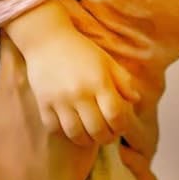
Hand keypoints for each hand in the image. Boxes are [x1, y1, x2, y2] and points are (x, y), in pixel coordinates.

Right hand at [0, 36, 97, 179]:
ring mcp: (67, 96)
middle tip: (43, 26)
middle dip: (43, 40)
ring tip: (67, 48)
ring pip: (71, 66)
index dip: (13, 30)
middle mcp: (42, 84)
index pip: (14, 44)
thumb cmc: (4, 161)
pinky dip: (88, 82)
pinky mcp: (87, 110)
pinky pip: (90, 88)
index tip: (13, 22)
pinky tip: (90, 75)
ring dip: (68, 58)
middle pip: (45, 50)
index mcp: (14, 83)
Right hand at [19, 23, 139, 146]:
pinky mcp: (43, 103)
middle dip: (106, 138)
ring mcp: (60, 100)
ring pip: (76, 134)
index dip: (121, 126)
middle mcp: (80, 93)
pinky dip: (64, 133)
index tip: (120, 127)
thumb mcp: (107, 61)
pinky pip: (55, 128)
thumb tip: (135, 100)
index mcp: (99, 82)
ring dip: (86, 140)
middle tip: (108, 135)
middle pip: (97, 130)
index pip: (115, 116)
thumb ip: (123, 81)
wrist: (46, 39)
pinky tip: (72, 127)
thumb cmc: (81, 50)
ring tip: (91, 136)